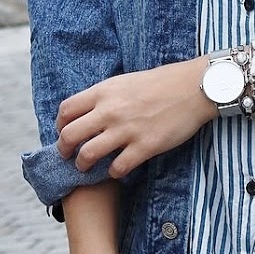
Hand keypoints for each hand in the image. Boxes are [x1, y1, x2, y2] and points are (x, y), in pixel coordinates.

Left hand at [56, 58, 211, 178]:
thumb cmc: (161, 83)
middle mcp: (111, 111)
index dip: (60, 125)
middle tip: (68, 155)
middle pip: (70, 135)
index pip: (66, 110)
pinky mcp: (145, 146)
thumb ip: (105, 96)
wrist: (194, 88)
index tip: (64, 132)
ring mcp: (127, 130)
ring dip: (83, 164)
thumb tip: (88, 112)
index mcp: (104, 91)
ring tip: (86, 167)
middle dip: (64, 149)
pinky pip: (118, 167)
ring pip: (88, 154)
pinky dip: (113, 172)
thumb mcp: (125, 81)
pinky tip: (116, 169)